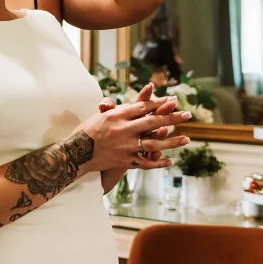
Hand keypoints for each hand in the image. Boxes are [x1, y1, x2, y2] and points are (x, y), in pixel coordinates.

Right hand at [76, 89, 191, 173]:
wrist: (75, 153)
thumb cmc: (86, 132)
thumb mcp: (101, 116)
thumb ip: (119, 111)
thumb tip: (136, 106)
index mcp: (116, 116)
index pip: (142, 107)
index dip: (158, 103)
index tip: (172, 100)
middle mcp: (122, 130)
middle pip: (152, 122)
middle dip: (171, 117)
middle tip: (187, 115)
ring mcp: (124, 146)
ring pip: (153, 144)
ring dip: (171, 142)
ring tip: (187, 139)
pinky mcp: (124, 161)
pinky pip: (145, 162)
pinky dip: (158, 163)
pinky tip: (170, 161)